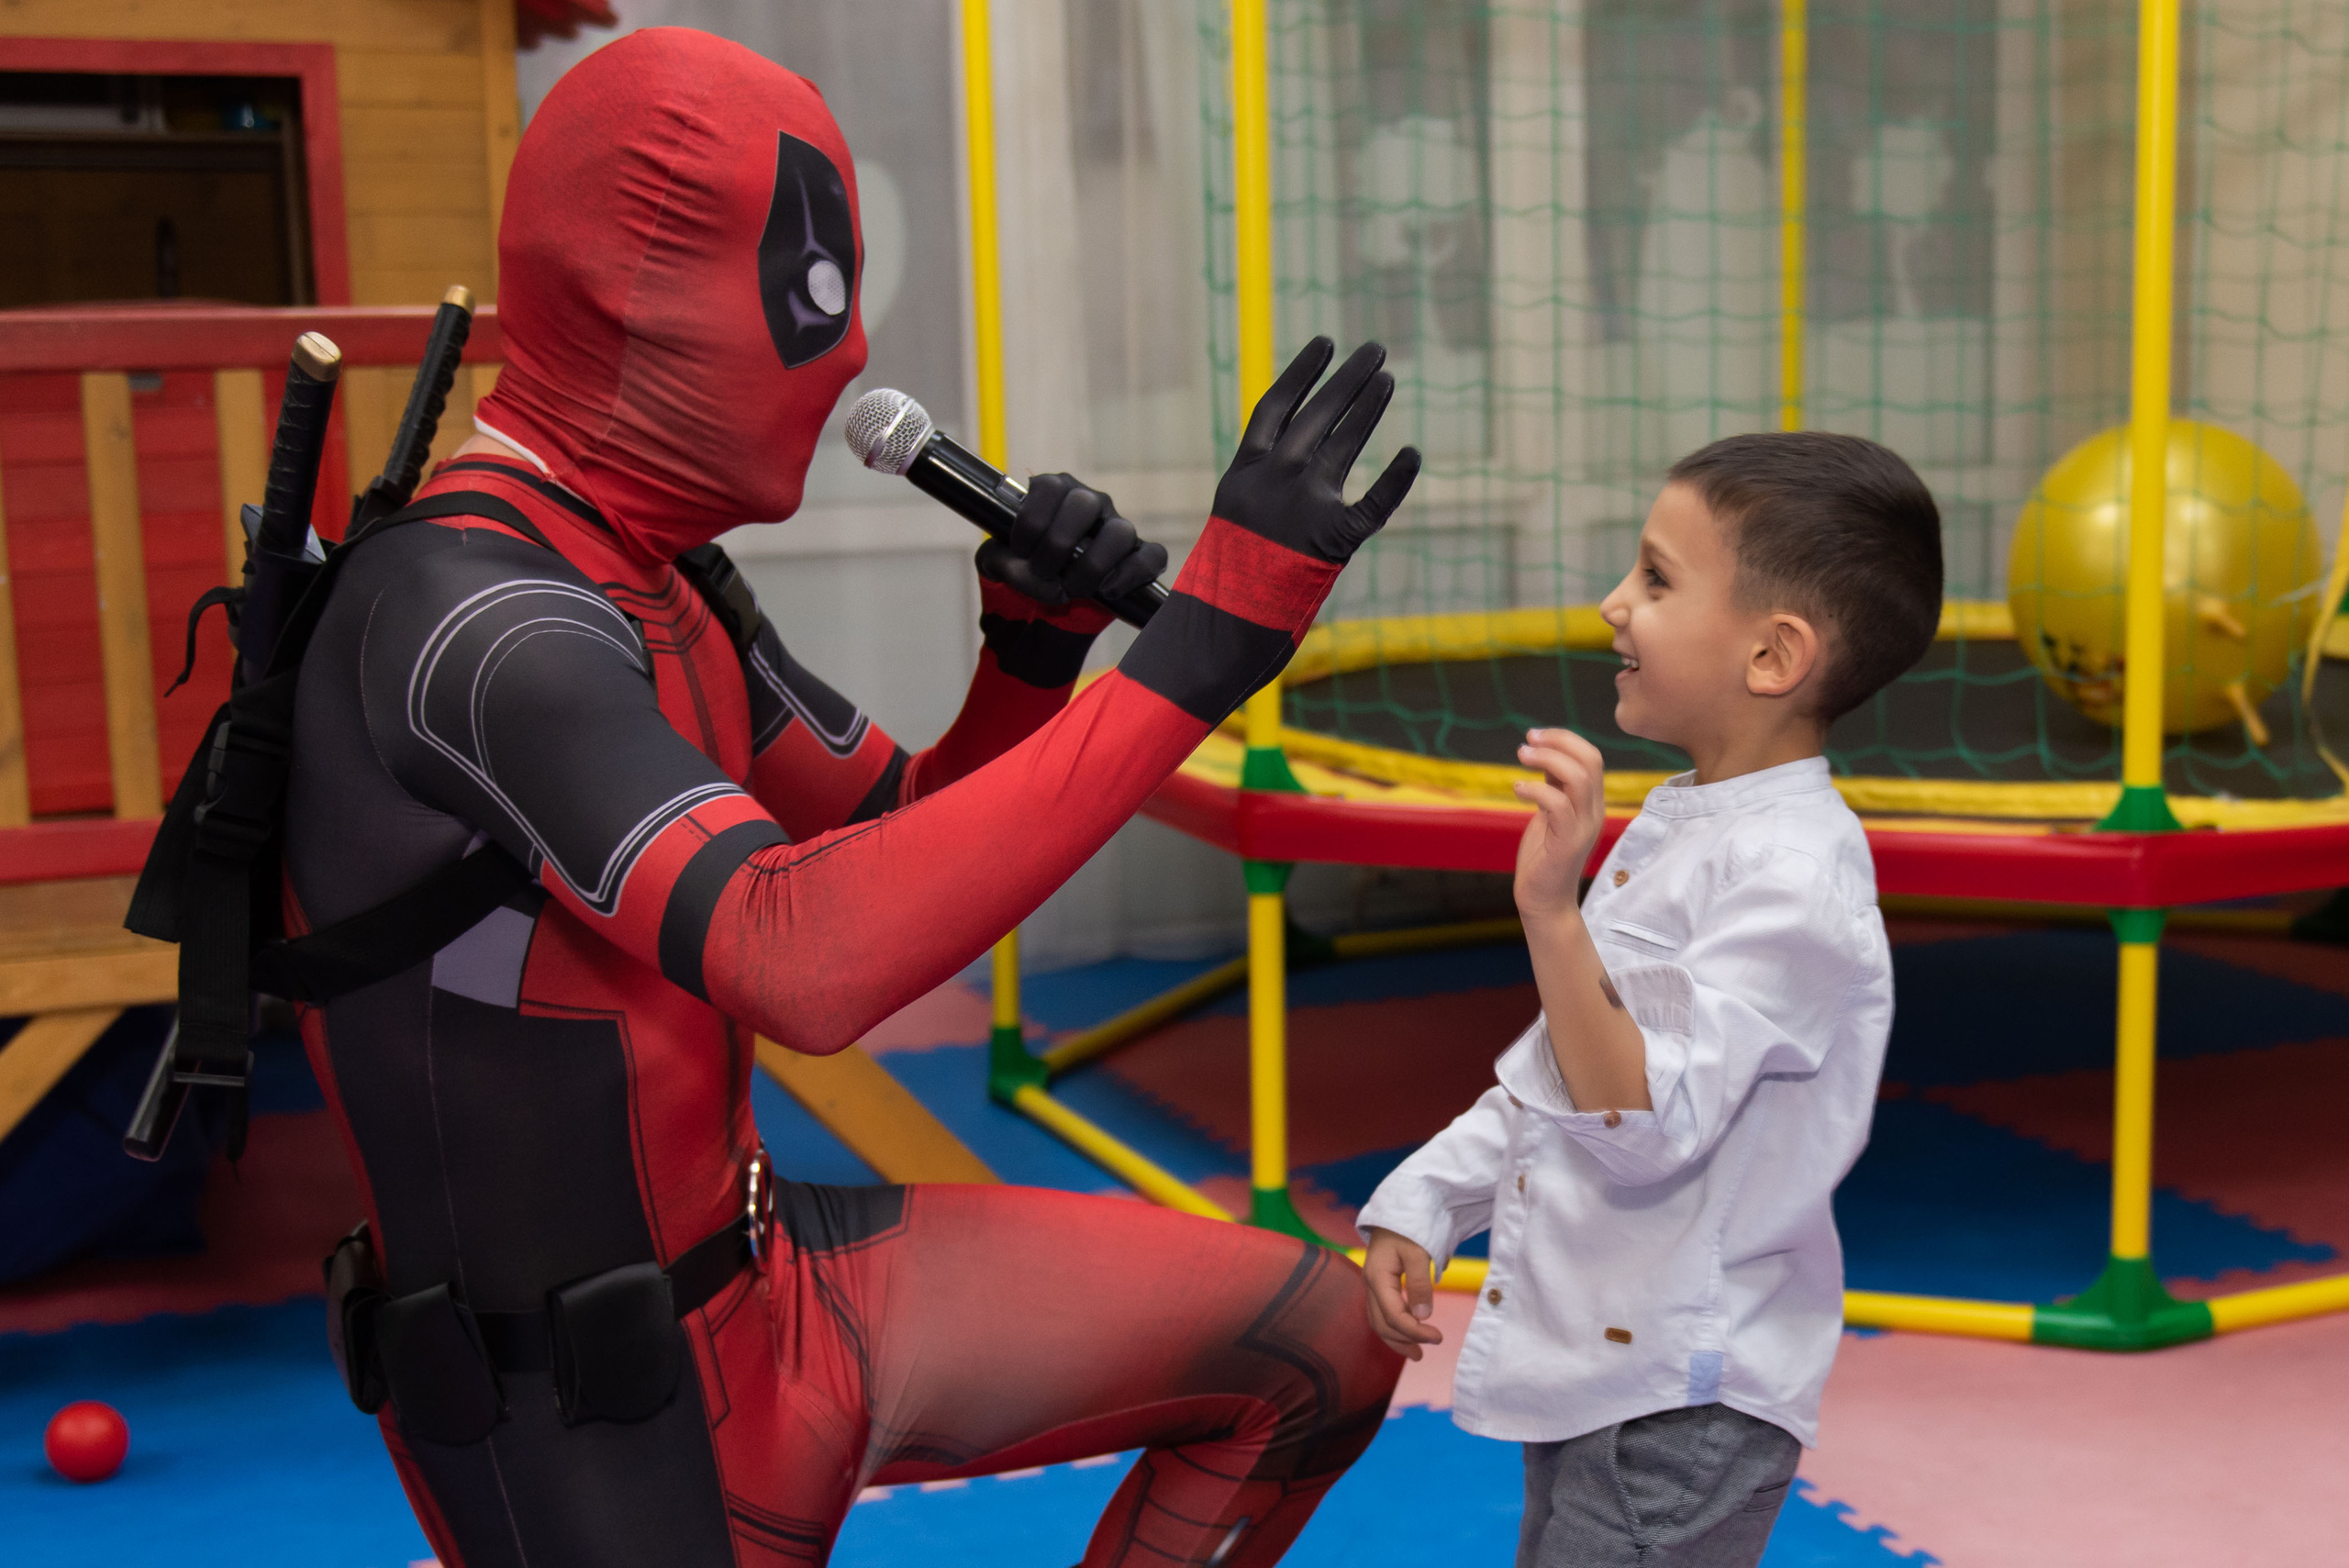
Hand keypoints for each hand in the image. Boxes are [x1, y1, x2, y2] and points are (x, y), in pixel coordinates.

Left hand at [978, 472, 1167, 609]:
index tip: (1021, 551)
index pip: (1049, 486)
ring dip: (1091, 566)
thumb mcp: (997, 562)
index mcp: (1055, 492)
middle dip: (1058, 545)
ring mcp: (1118, 528)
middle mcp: (1090, 502)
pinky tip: (1106, 591)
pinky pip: (1151, 557)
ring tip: (1072, 588)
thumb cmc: (1024, 569)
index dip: (1032, 522)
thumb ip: (998, 560)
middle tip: (1044, 570)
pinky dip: (1130, 575)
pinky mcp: (1139, 556)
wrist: (1045, 603)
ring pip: (1120, 532)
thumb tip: (1021, 567)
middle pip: (1085, 504)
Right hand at [1212, 337, 1419, 563]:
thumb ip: (1257, 491)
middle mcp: (1274, 479)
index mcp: (1244, 473)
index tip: (1326, 343)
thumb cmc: (1226, 583)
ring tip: (1388, 379)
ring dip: (1368, 407)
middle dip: (1349, 378)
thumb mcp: (1229, 524)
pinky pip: (1373, 502)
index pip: (1275, 406)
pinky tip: (1413, 453)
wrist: (1224, 625)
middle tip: (1375, 350)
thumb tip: (1283, 465)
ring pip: (1344, 442)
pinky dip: (1396, 478)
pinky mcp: (1333, 537)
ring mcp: (1304, 505)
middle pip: (1317, 413)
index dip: (1302, 371)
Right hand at [1361, 1227, 1442, 1360]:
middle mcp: (1370, 1284)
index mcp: (1377, 1277)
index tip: (1437, 1337)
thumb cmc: (1409, 1227)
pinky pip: (1381, 1311)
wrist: (1399, 1209)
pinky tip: (1407, 1332)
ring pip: (1378, 1320)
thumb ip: (1420, 1284)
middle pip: (1381, 1323)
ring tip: (1416, 1353)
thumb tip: (1423, 1315)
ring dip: (1396, 1338)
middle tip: (1425, 1353)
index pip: (1393, 1315)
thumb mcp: (1418, 1252)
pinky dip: (1393, 1326)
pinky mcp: (1378, 1283)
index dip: (1414, 1331)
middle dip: (1402, 1341)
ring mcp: (1372, 1284)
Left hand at [1514, 727, 1605, 922]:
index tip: (1535, 736)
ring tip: (1521, 756)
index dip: (1564, 739)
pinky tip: (1518, 789)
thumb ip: (1553, 786)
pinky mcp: (1569, 842)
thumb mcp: (1549, 813)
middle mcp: (1593, 811)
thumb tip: (1544, 753)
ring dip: (1548, 759)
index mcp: (1591, 802)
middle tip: (1527, 741)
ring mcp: (1584, 827)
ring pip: (1579, 778)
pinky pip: (1558, 804)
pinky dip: (1535, 789)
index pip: (1591, 757)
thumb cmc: (1542, 857)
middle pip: (1590, 760)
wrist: (1544, 900)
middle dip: (1558, 741)